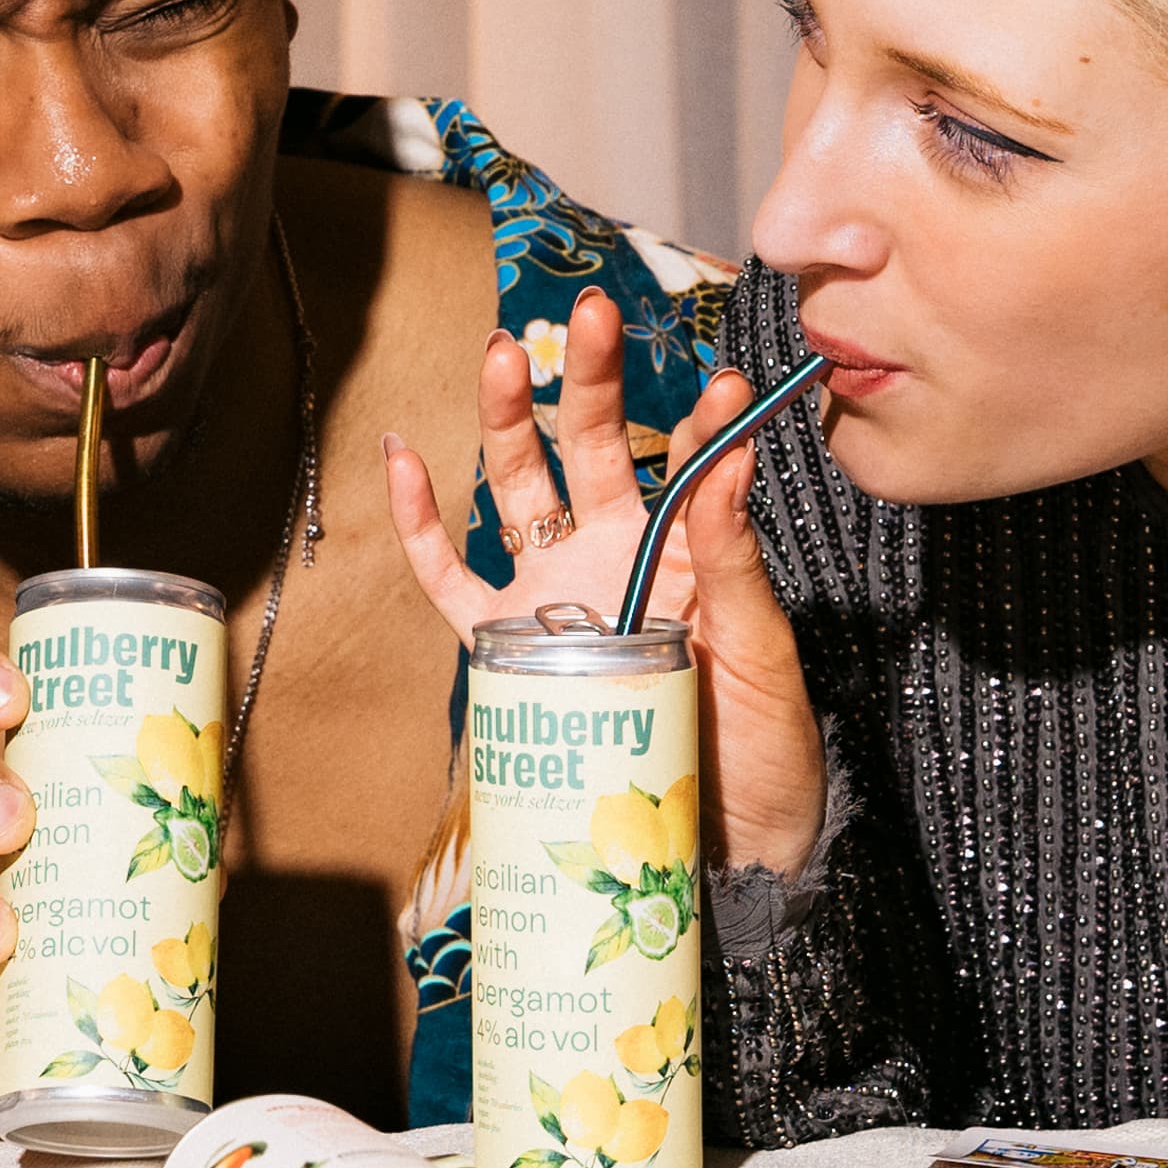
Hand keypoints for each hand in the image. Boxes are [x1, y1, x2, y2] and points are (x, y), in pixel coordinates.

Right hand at [385, 285, 827, 875]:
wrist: (721, 855)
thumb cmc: (761, 758)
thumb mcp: (764, 656)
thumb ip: (733, 561)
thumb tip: (728, 459)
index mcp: (684, 558)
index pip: (685, 466)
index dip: (699, 423)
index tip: (725, 383)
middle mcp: (615, 562)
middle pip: (589, 452)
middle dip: (588, 381)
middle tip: (592, 312)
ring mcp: (556, 600)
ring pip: (518, 492)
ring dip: (509, 421)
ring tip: (505, 353)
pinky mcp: (509, 653)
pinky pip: (449, 581)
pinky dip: (420, 523)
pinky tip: (402, 457)